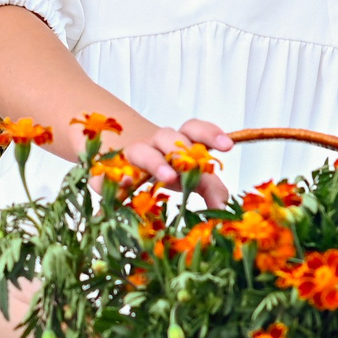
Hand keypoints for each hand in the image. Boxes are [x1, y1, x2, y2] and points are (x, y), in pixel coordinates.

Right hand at [118, 119, 234, 208]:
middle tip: (194, 167)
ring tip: (168, 178)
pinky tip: (125, 185)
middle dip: (182, 151)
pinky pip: (110, 170)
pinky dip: (117, 176)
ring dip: (155, 162)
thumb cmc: (167, 168)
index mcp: (179, 141)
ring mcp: (132, 155)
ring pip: (141, 150)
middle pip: (168, 137)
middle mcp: (156, 143)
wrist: (129, 162)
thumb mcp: (190, 176)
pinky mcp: (112, 170)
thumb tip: (222, 208)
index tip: (228, 147)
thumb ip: (210, 187)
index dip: (211, 134)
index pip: (194, 129)